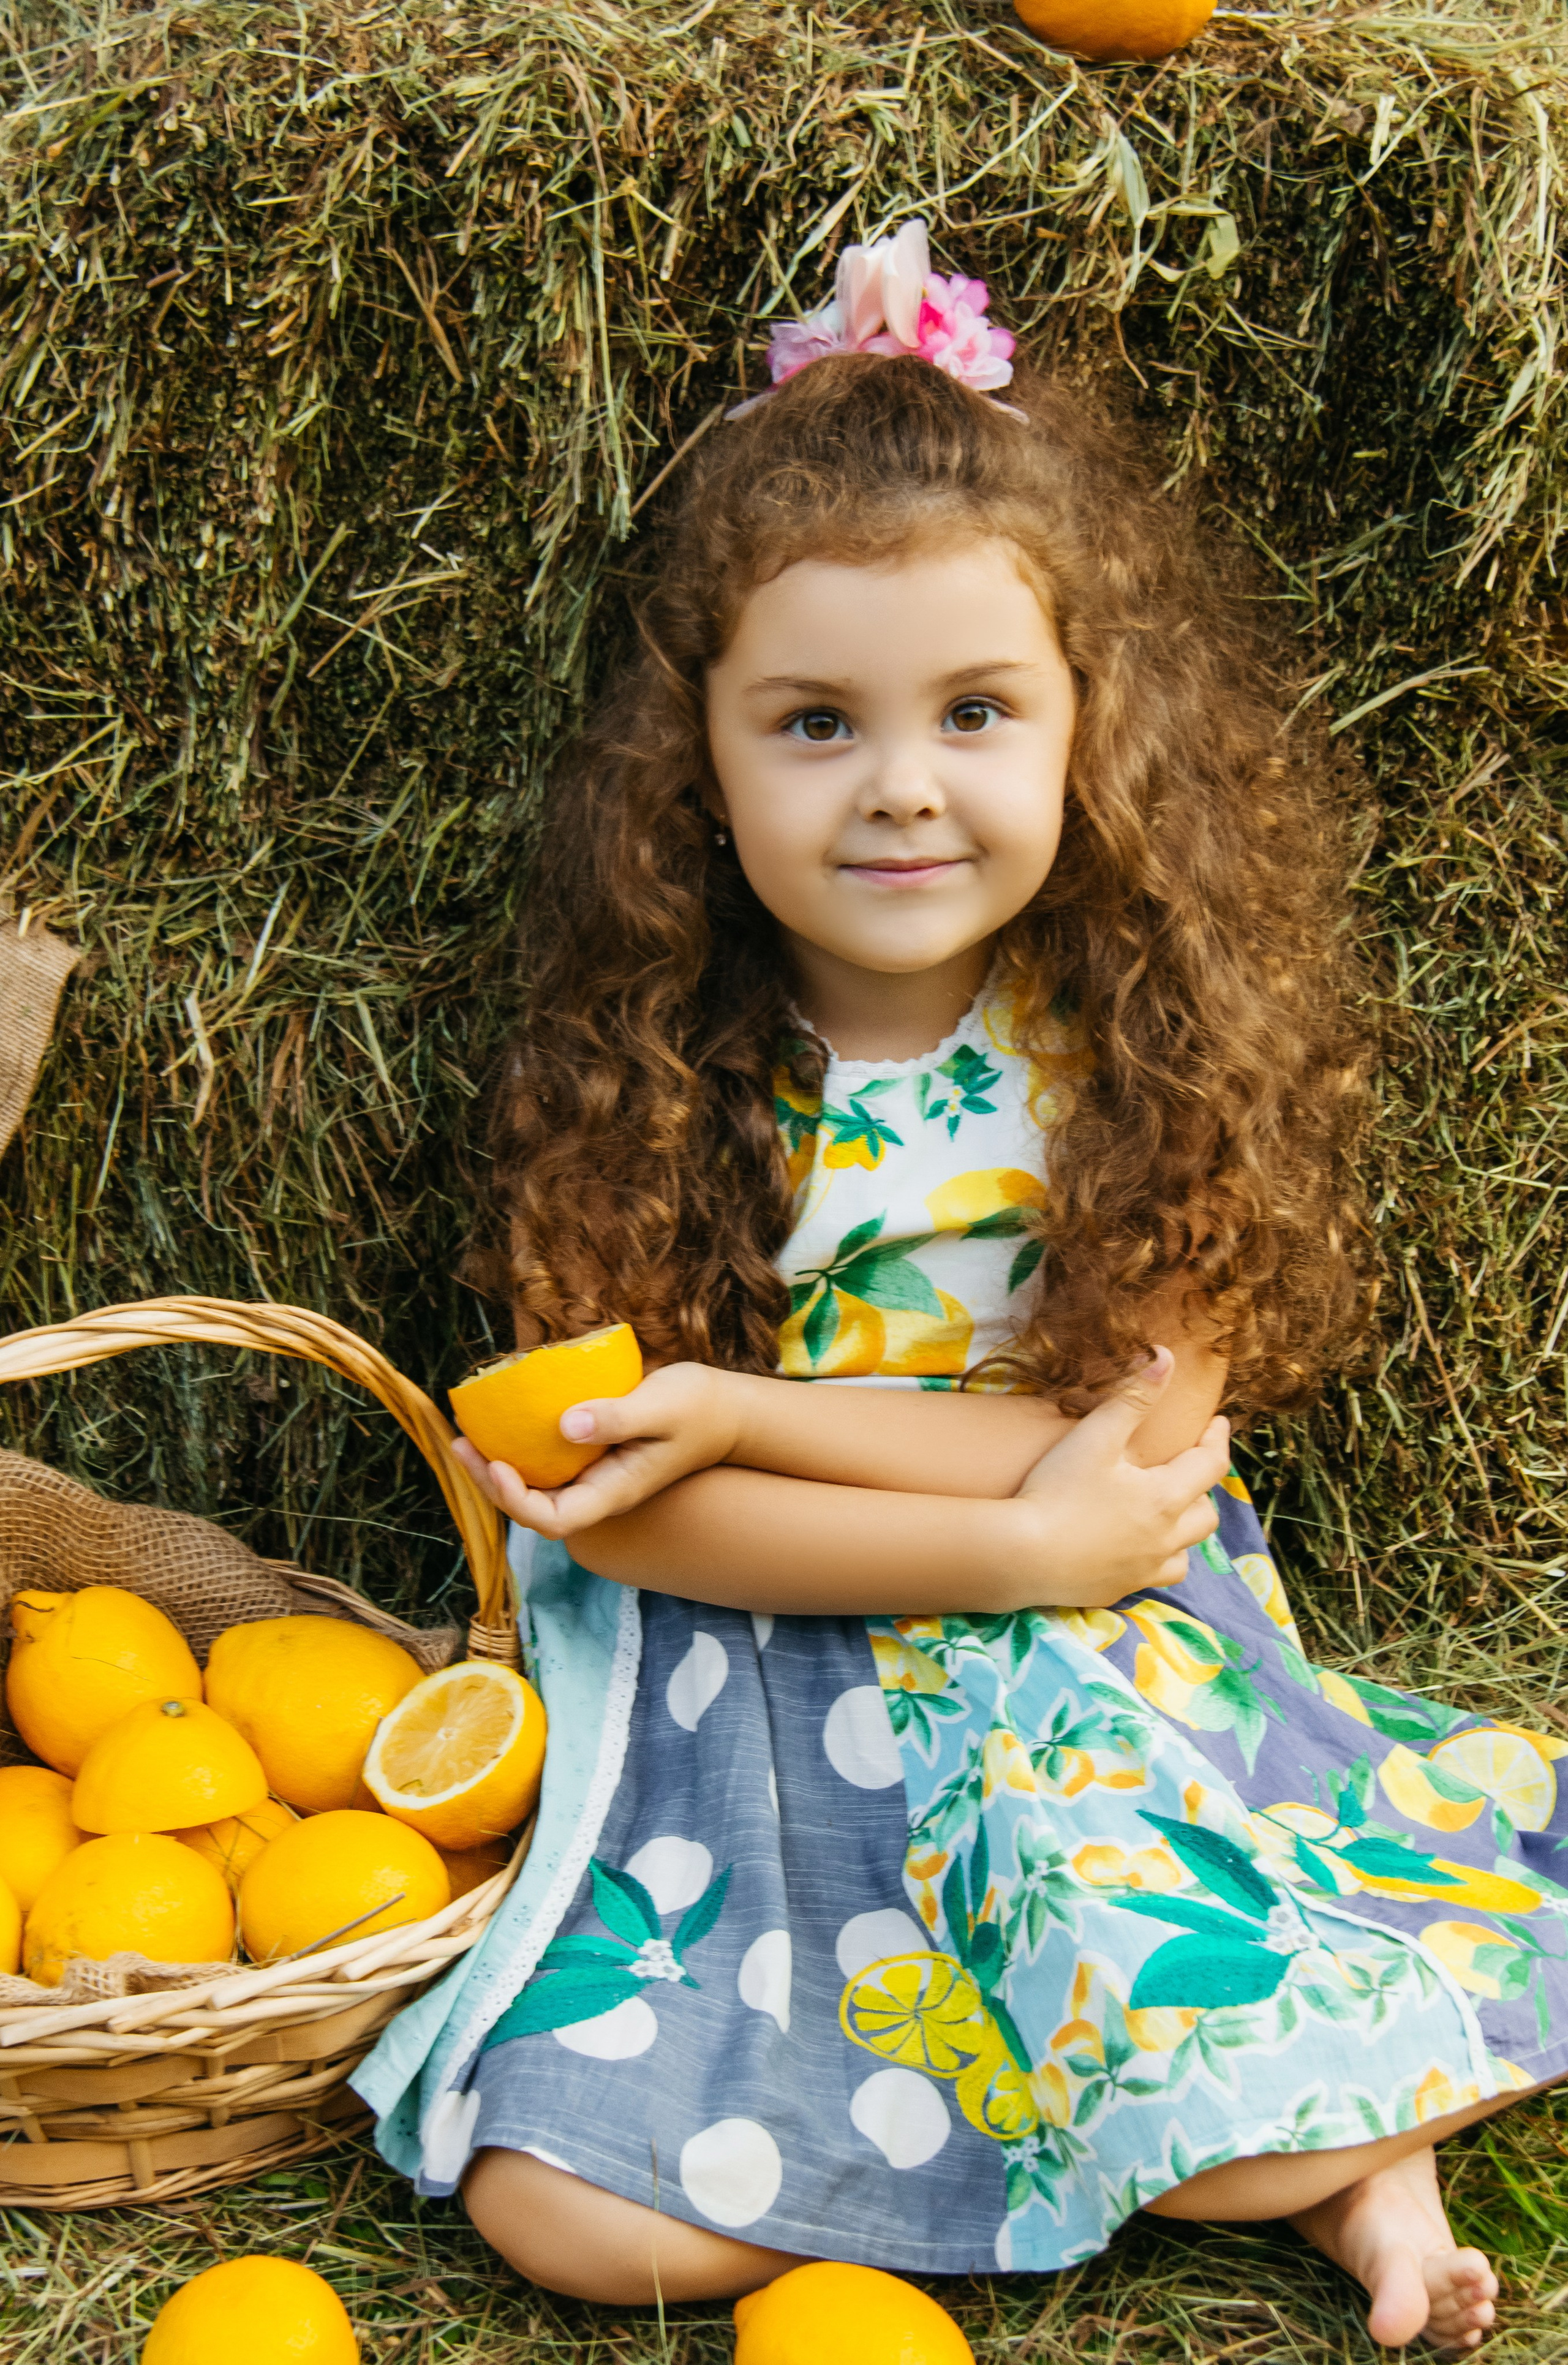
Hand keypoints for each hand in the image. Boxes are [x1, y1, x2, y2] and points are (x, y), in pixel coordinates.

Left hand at [450, 1362, 741, 1540]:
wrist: (726, 1411)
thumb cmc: (698, 1408)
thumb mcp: (662, 1407)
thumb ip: (616, 1417)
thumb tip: (565, 1425)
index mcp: (614, 1492)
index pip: (555, 1520)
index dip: (517, 1501)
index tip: (498, 1462)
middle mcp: (599, 1492)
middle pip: (533, 1508)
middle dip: (491, 1483)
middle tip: (461, 1444)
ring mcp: (595, 1476)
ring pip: (535, 1486)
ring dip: (498, 1466)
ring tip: (467, 1436)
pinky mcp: (592, 1455)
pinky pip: (547, 1463)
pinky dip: (520, 1446)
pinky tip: (503, 1420)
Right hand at [1008, 1347, 1230, 1607]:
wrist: (1020, 1556)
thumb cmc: (1056, 1492)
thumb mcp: (1095, 1437)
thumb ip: (1132, 1397)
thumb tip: (1165, 1357)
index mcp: (1165, 1498)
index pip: (1211, 1465)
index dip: (1217, 1439)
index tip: (1217, 1424)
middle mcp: (1164, 1539)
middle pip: (1206, 1514)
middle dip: (1202, 1488)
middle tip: (1185, 1469)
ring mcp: (1143, 1570)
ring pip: (1185, 1552)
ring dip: (1183, 1530)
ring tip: (1165, 1513)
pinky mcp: (1117, 1590)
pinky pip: (1153, 1577)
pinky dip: (1155, 1559)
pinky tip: (1135, 1548)